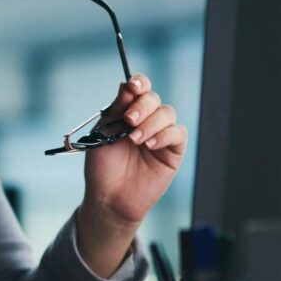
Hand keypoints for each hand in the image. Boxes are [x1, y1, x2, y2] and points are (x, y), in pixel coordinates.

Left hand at [82, 74, 187, 227]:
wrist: (109, 197)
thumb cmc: (103, 167)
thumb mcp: (103, 134)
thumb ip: (116, 110)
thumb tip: (127, 85)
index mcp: (127, 112)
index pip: (139, 88)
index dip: (139, 82)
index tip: (132, 87)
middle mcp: (146, 120)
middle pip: (153, 98)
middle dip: (142, 106)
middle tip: (129, 121)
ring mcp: (161, 134)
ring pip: (167, 113)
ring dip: (151, 123)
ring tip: (135, 140)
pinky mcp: (173, 151)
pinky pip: (177, 133)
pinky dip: (164, 135)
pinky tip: (150, 145)